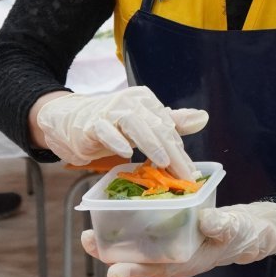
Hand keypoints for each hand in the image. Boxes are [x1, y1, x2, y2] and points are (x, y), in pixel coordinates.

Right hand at [34, 86, 206, 175]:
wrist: (71, 122)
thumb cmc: (112, 125)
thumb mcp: (144, 125)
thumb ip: (172, 123)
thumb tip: (204, 118)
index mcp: (146, 101)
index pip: (169, 127)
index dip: (181, 151)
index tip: (191, 174)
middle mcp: (130, 102)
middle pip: (157, 126)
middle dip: (173, 152)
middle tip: (184, 175)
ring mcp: (110, 111)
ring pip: (135, 123)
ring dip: (150, 143)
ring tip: (164, 162)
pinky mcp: (91, 124)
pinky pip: (105, 130)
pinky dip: (116, 141)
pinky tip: (126, 154)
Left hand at [83, 201, 275, 276]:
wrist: (252, 228)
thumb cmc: (246, 231)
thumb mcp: (238, 227)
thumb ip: (223, 225)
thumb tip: (205, 220)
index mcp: (189, 261)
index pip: (158, 268)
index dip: (135, 269)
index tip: (112, 271)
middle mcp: (176, 256)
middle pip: (139, 258)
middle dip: (112, 252)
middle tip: (86, 240)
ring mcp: (173, 244)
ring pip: (139, 245)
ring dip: (116, 239)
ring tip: (91, 230)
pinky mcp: (173, 230)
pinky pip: (148, 230)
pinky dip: (132, 223)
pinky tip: (119, 209)